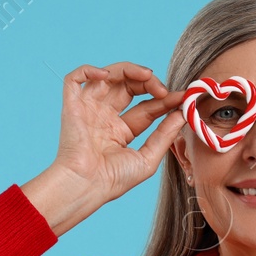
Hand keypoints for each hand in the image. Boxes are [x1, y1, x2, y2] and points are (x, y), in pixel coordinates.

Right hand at [22, 62, 186, 235]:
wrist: (86, 186)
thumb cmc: (113, 180)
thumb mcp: (148, 158)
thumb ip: (165, 135)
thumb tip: (183, 114)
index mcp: (119, 131)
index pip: (145, 107)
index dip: (164, 99)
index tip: (181, 97)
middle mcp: (104, 117)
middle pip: (128, 87)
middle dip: (148, 83)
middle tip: (163, 90)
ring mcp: (88, 110)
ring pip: (107, 76)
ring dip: (128, 70)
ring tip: (147, 76)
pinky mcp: (72, 106)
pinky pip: (74, 79)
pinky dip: (89, 70)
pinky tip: (106, 75)